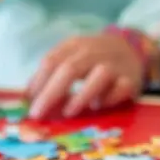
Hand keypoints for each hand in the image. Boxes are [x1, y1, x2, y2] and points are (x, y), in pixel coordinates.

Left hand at [26, 33, 145, 118]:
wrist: (132, 49)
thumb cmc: (94, 58)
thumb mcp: (73, 56)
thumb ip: (52, 72)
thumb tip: (28, 95)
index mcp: (76, 45)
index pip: (52, 61)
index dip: (38, 82)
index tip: (28, 102)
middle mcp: (95, 52)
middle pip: (70, 69)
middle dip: (51, 93)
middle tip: (38, 114)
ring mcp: (115, 65)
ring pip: (99, 75)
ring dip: (82, 94)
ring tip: (68, 112)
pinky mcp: (130, 80)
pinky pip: (121, 88)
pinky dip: (108, 98)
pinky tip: (98, 106)